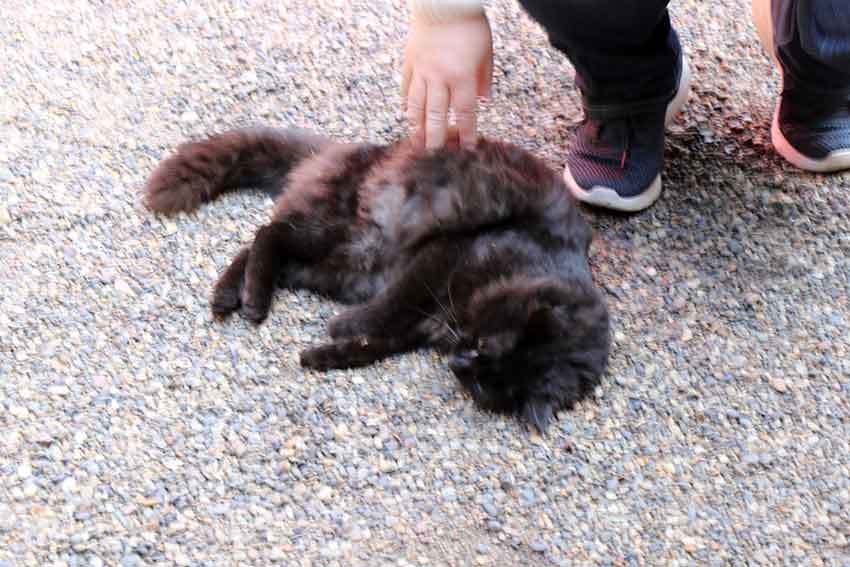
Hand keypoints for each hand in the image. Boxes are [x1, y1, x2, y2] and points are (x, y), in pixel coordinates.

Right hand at [402, 14, 492, 148]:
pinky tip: (406, 115)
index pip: (464, 112)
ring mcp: (421, 70)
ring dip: (417, 126)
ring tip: (417, 142)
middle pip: (436, 115)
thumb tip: (483, 100)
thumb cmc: (469, 25)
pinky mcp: (410, 62)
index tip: (466, 149)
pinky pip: (406, 87)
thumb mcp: (486, 52)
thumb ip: (484, 79)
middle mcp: (439, 77)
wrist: (443, 1)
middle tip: (435, 156)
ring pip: (417, 104)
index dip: (466, 133)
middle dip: (436, 138)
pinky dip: (406, 103)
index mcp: (461, 75)